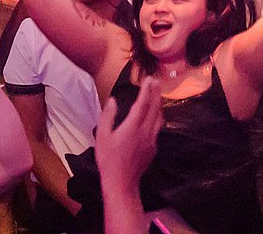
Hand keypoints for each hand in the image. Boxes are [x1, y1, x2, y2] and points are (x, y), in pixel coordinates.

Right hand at [95, 76, 161, 192]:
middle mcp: (146, 131)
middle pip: (155, 108)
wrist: (122, 183)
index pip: (143, 103)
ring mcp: (152, 140)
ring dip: (159, 104)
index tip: (148, 79)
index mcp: (133, 126)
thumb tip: (113, 101)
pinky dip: (158, 117)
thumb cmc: (109, 160)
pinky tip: (154, 117)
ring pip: (159, 118)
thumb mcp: (102, 136)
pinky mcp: (153, 148)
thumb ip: (108, 116)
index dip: (146, 89)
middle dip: (155, 93)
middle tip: (155, 81)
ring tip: (157, 95)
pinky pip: (158, 128)